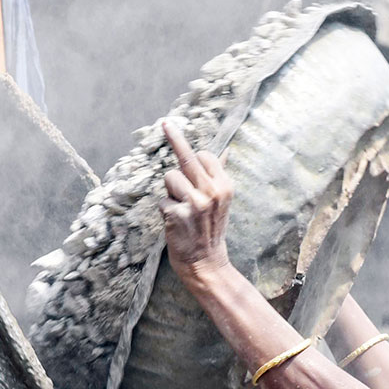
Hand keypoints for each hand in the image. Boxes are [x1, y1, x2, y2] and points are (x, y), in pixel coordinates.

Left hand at [161, 121, 234, 290]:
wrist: (206, 263)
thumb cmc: (211, 229)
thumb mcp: (222, 201)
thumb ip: (219, 175)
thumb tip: (226, 151)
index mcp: (224, 187)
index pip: (205, 155)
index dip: (194, 156)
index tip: (179, 135)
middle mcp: (211, 192)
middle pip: (186, 157)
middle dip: (174, 137)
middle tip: (166, 124)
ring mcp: (194, 203)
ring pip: (170, 177)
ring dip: (171, 192)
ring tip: (182, 209)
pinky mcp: (176, 214)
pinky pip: (162, 200)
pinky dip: (166, 210)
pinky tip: (176, 223)